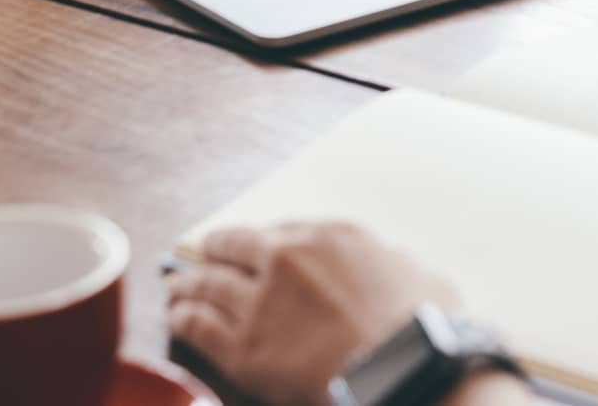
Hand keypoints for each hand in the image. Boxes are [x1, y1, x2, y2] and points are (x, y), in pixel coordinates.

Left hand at [167, 221, 457, 405]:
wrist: (400, 369)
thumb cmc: (421, 326)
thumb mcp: (421, 275)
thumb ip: (396, 262)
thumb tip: (396, 262)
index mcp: (328, 236)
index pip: (279, 229)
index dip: (261, 241)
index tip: (253, 248)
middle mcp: (284, 258)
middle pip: (230, 247)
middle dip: (214, 252)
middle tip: (202, 257)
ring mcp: (258, 301)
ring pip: (204, 283)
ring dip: (187, 284)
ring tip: (176, 287)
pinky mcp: (241, 346)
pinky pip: (196, 324)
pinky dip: (181, 318)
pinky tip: (176, 318)